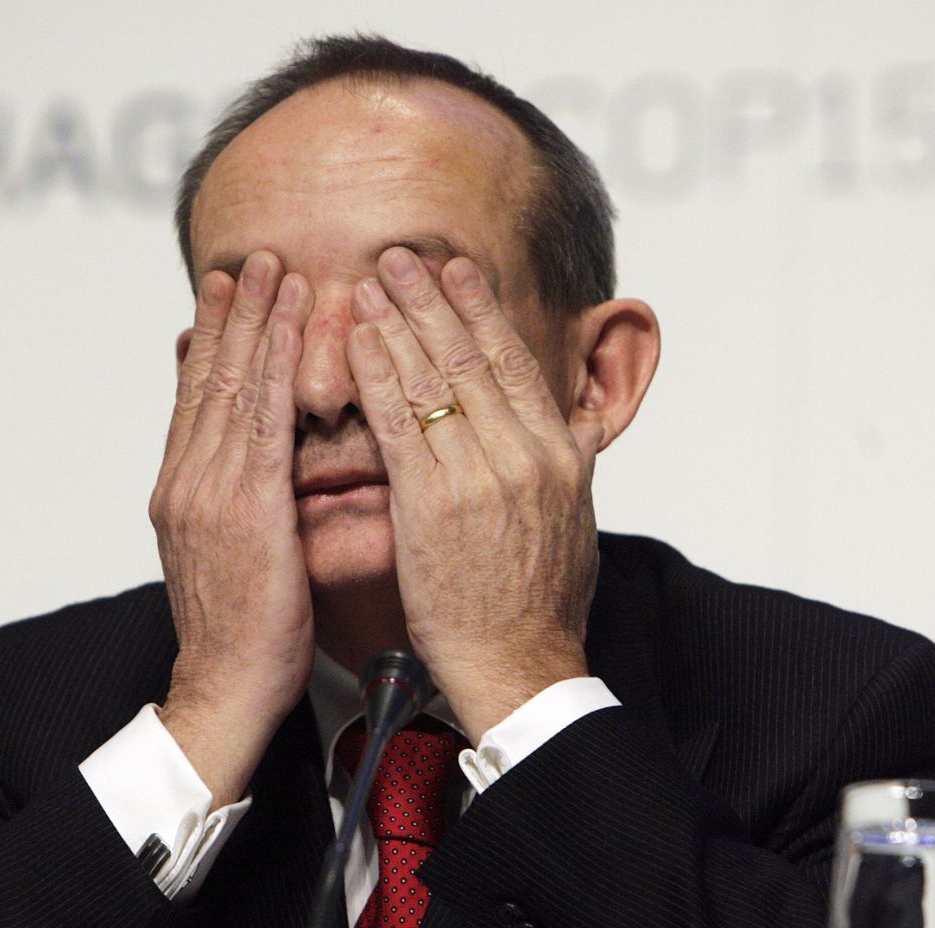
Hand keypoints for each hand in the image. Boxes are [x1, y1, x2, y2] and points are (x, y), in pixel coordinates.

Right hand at [150, 251, 314, 806]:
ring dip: (252, 321)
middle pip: (206, 381)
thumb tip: (257, 470)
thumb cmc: (240, 638)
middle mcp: (186, 483)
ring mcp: (207, 491)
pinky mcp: (242, 506)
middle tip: (248, 259)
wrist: (223, 690)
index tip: (227, 295)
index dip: (211, 342)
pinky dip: (271, 363)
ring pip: (230, 387)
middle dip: (230, 316)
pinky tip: (287, 324)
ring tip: (269, 269)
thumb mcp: (229, 560)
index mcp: (181, 495)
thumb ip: (235, 506)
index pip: (195, 402)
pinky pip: (260, 418)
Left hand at [347, 247, 598, 741]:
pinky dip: (375, 375)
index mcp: (558, 456)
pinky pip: (398, 424)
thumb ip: (570, 467)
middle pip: (471, 356)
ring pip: (433, 380)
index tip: (457, 269)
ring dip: (396, 323)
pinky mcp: (433, 505)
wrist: (520, 666)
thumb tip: (581, 429)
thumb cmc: (540, 608)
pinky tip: (353, 341)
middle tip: (400, 254)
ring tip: (367, 280)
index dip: (481, 310)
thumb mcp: (575, 525)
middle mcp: (524, 456)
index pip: (515, 363)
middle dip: (431, 299)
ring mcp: (478, 477)